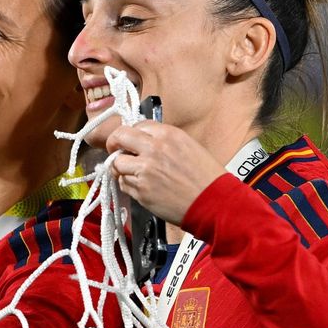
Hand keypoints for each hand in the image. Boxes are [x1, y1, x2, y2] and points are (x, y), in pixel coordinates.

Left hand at [105, 122, 227, 226]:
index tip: (129, 141)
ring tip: (129, 173)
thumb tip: (143, 142)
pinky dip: (127, 185)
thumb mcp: (188, 146)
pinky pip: (123, 184)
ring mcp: (145, 170)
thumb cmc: (206, 177)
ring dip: (120, 168)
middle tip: (114, 150)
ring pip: (117, 164)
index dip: (131, 134)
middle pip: (119, 137)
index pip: (136, 125)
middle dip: (113, 143)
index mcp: (168, 134)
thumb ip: (164, 141)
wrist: (214, 201)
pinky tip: (140, 187)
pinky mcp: (142, 190)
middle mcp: (154, 149)